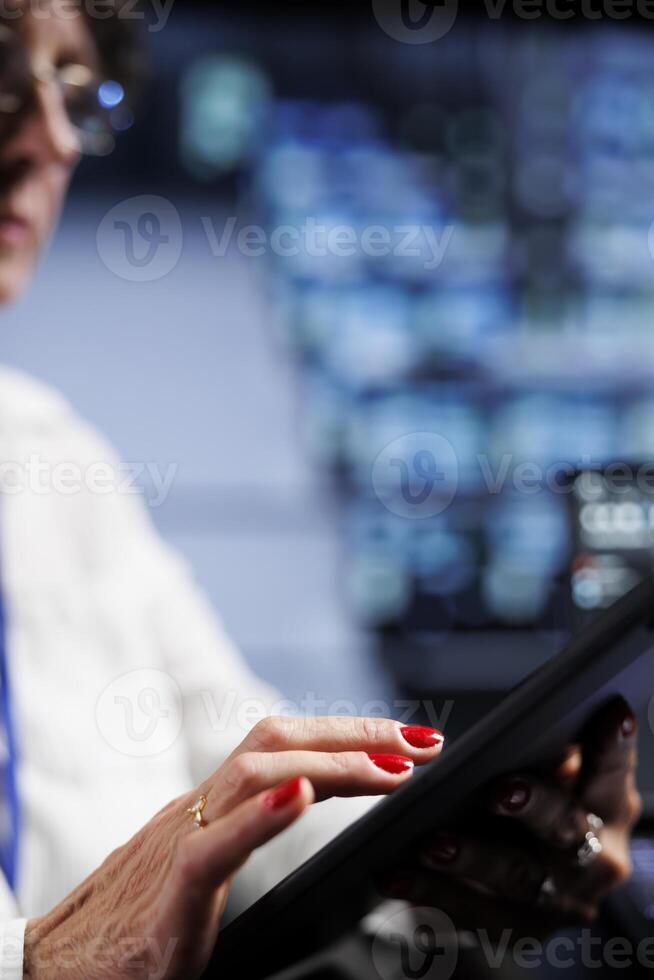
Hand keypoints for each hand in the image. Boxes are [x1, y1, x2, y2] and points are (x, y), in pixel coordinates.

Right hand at [24, 716, 443, 978]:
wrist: (59, 968)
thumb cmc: (133, 924)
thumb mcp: (201, 863)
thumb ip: (244, 830)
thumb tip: (303, 797)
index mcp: (211, 804)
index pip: (285, 746)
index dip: (348, 735)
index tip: (406, 741)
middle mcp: (198, 808)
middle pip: (277, 738)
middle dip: (355, 731)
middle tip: (422, 741)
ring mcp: (180, 842)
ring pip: (254, 774)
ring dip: (331, 763)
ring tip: (388, 766)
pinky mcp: (168, 895)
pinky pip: (213, 847)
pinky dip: (261, 816)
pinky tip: (302, 796)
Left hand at [381, 698, 640, 939]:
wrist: (535, 873)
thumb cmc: (539, 795)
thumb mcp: (555, 766)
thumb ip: (552, 740)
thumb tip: (539, 706)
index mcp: (609, 808)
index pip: (612, 773)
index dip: (613, 747)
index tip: (607, 714)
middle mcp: (595, 860)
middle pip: (566, 831)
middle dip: (533, 809)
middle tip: (498, 791)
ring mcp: (557, 902)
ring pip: (515, 880)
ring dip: (472, 860)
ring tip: (432, 842)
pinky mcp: (514, 929)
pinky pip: (468, 912)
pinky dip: (429, 892)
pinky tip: (395, 872)